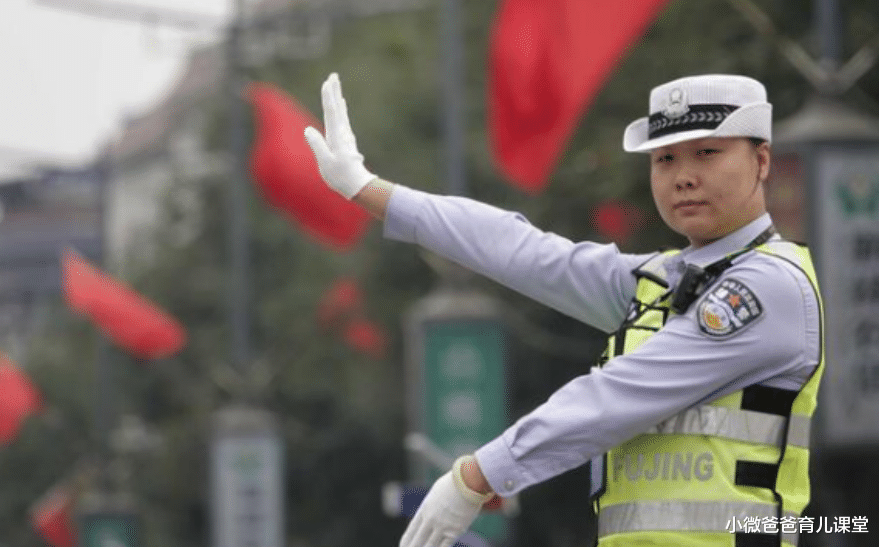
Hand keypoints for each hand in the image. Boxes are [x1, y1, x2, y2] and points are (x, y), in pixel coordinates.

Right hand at [304, 73, 375, 198]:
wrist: (358, 186)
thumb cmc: (340, 177)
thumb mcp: (325, 162)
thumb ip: (317, 145)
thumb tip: (308, 129)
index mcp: (336, 137)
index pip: (331, 113)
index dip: (328, 97)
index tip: (327, 82)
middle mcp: (342, 134)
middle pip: (337, 108)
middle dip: (334, 91)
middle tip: (334, 75)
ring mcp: (346, 137)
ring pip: (341, 113)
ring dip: (337, 98)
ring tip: (336, 86)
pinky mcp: (346, 141)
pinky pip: (343, 121)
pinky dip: (341, 111)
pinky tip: (341, 106)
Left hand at [400, 456, 493, 546]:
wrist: (467, 480)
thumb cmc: (455, 482)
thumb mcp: (438, 492)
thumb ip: (434, 504)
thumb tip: (434, 511)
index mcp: (425, 509)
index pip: (411, 530)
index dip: (407, 541)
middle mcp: (430, 519)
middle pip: (417, 541)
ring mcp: (442, 526)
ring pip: (430, 546)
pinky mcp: (455, 531)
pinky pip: (445, 546)